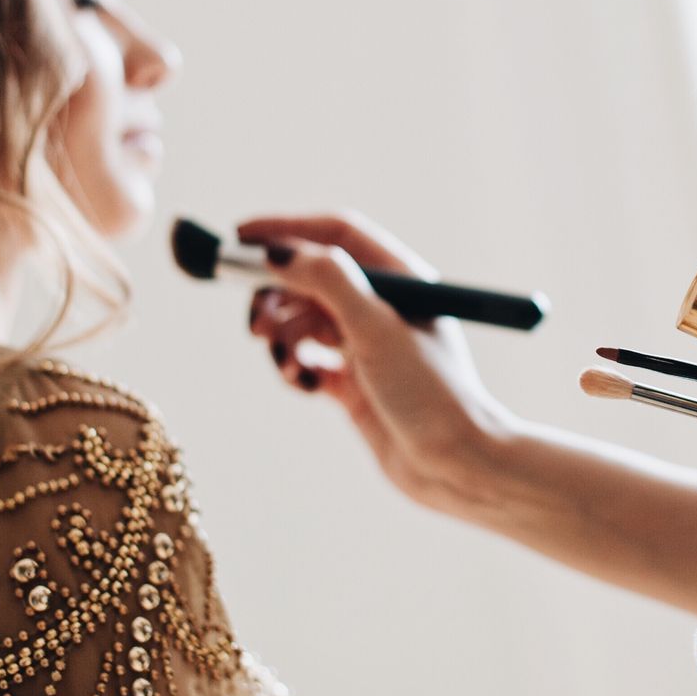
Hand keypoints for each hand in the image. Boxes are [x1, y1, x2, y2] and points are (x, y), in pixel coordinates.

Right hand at [241, 212, 519, 514]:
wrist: (456, 466)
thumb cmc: (431, 392)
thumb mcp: (376, 328)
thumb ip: (328, 282)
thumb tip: (277, 252)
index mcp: (400, 278)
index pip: (335, 234)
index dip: (287, 229)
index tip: (240, 237)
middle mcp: (383, 305)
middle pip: (311, 278)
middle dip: (276, 295)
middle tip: (255, 324)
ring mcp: (367, 344)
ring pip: (302, 321)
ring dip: (282, 337)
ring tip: (284, 362)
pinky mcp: (353, 382)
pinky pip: (306, 361)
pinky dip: (294, 368)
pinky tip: (304, 385)